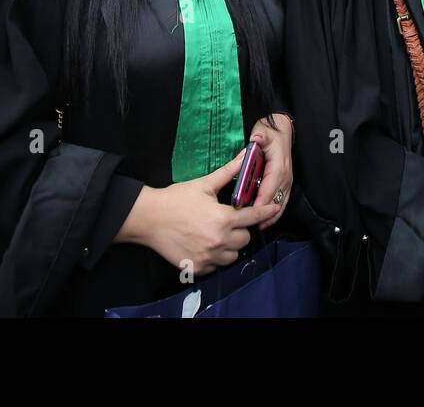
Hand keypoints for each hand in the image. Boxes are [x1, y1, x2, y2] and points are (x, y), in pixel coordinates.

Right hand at [119, 150, 279, 274]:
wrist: (149, 218)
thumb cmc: (176, 199)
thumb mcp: (204, 184)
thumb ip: (228, 172)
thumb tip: (244, 155)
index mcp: (224, 219)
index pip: (254, 217)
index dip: (266, 212)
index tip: (274, 208)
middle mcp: (220, 241)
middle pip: (245, 239)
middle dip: (241, 229)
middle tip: (229, 221)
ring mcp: (209, 257)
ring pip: (233, 255)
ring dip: (230, 246)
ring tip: (218, 234)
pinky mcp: (198, 268)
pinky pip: (217, 265)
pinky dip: (215, 257)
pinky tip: (205, 245)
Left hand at [249, 115, 293, 227]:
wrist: (282, 130)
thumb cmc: (270, 132)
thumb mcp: (263, 131)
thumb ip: (260, 136)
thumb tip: (256, 139)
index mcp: (278, 166)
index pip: (269, 187)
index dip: (260, 201)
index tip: (250, 213)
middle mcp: (285, 177)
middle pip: (275, 200)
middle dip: (263, 214)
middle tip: (250, 225)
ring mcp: (287, 181)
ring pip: (280, 204)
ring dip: (270, 216)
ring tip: (258, 227)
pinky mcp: (285, 184)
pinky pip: (281, 202)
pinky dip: (274, 212)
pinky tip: (266, 220)